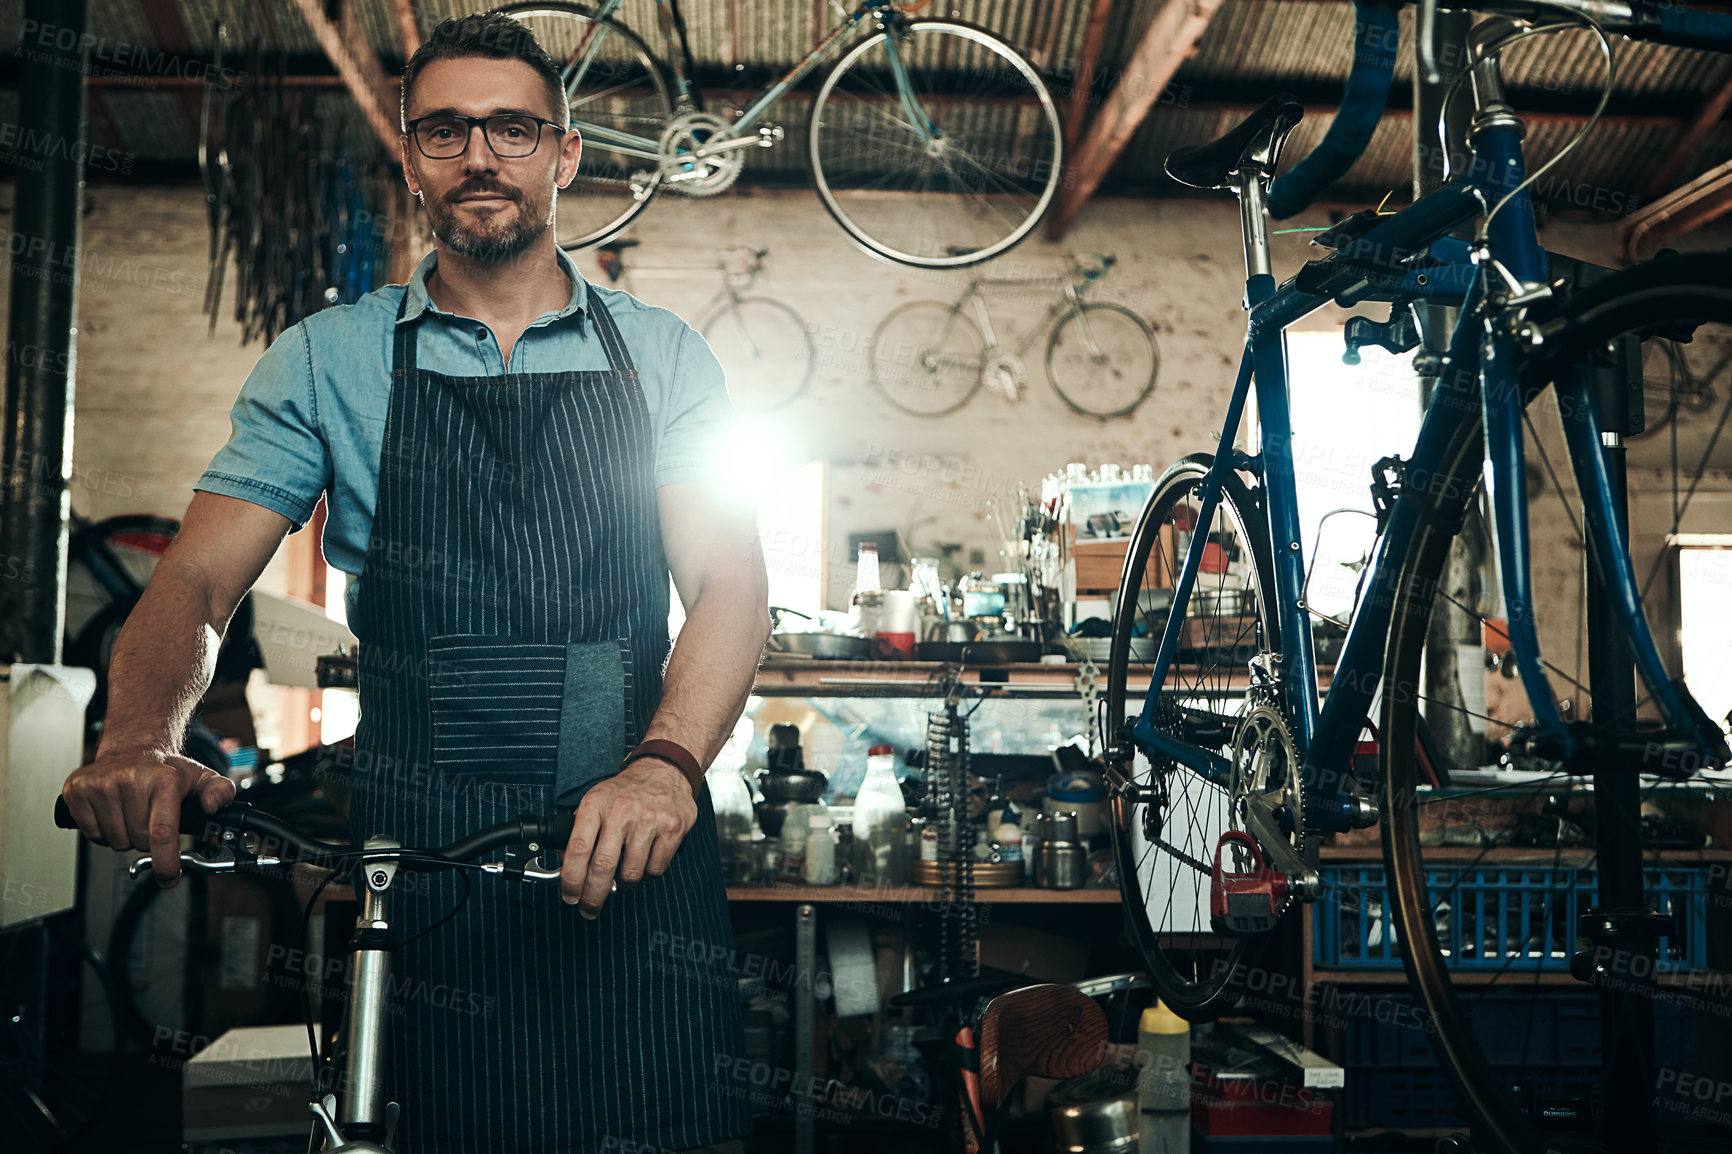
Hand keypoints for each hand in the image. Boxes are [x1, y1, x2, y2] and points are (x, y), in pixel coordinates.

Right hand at [61, 749, 235, 887]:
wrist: (132, 747)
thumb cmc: (164, 768)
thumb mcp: (200, 777)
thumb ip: (219, 791)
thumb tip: (214, 806)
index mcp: (163, 779)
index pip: (162, 832)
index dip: (165, 862)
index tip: (168, 877)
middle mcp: (130, 779)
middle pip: (138, 841)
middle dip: (147, 841)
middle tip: (150, 820)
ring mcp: (100, 784)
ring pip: (114, 841)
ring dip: (125, 837)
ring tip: (131, 814)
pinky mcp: (77, 790)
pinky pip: (91, 834)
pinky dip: (103, 832)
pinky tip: (112, 813)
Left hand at [561, 758, 696, 917]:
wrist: (664, 770)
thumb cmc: (626, 792)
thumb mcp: (596, 802)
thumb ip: (579, 832)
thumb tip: (566, 869)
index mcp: (596, 804)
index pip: (577, 848)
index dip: (571, 879)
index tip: (570, 896)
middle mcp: (622, 810)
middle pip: (603, 866)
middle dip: (593, 896)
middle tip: (590, 908)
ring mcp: (649, 819)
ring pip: (631, 873)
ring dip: (624, 885)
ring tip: (622, 878)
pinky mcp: (673, 828)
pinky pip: (656, 868)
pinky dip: (648, 874)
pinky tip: (644, 862)